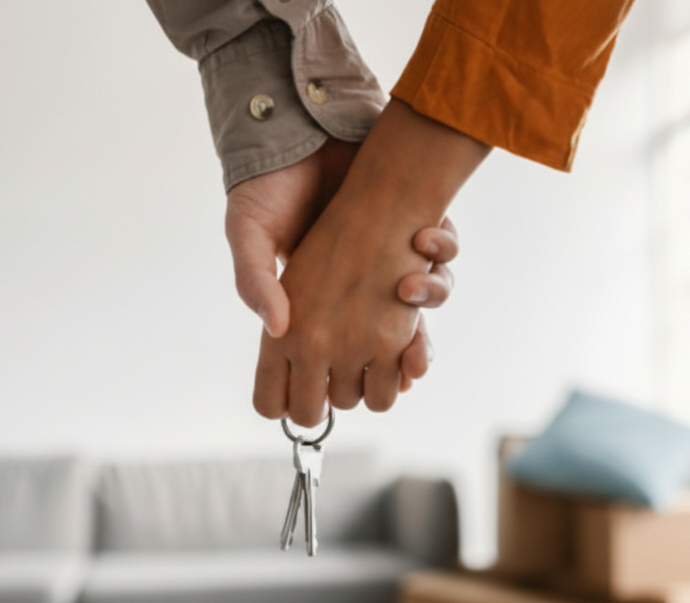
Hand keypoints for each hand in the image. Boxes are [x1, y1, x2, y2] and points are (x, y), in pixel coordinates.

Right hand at [224, 140, 459, 376]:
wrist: (302, 126)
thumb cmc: (267, 185)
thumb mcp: (247, 233)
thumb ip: (256, 282)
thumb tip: (278, 331)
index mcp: (315, 309)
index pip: (344, 362)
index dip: (362, 384)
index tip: (375, 389)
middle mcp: (358, 295)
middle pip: (396, 348)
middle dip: (409, 359)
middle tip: (409, 364)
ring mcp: (389, 264)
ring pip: (428, 306)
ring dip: (430, 301)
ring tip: (409, 287)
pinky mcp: (413, 231)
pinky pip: (443, 256)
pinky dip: (441, 252)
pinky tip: (424, 237)